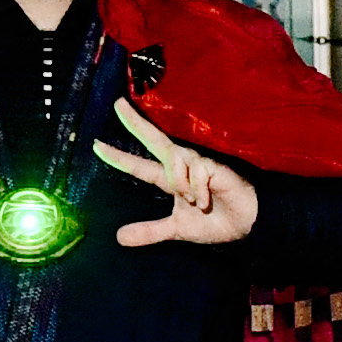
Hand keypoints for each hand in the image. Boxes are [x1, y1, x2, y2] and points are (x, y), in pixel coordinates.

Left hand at [93, 99, 259, 249]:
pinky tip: (206, 201)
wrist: (245, 225)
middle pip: (154, 139)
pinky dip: (198, 189)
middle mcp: (181, 167)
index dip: (118, 157)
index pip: (139, 165)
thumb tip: (119, 238)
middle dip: (135, 122)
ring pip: (176, 159)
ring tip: (195, 201)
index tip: (96, 145)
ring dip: (181, 182)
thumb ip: (150, 232)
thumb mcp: (176, 229)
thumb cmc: (214, 222)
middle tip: (118, 104)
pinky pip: (197, 171)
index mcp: (170, 180)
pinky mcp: (215, 167)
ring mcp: (198, 165)